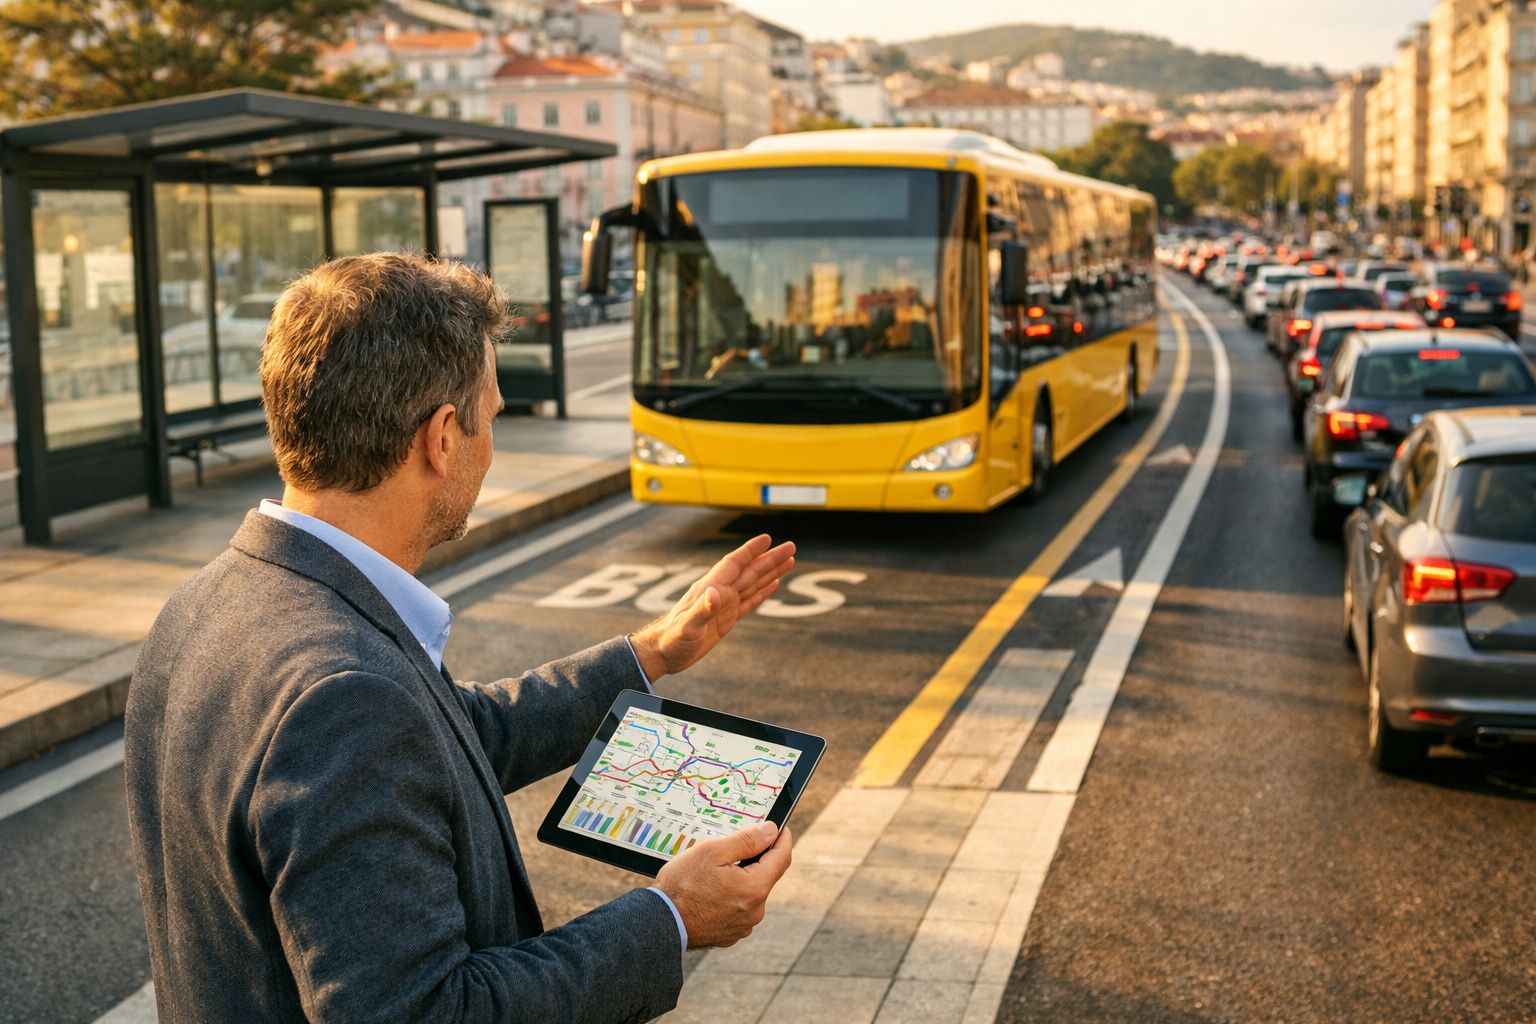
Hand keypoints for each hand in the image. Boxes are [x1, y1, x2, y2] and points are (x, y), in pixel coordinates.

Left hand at [630, 534, 794, 678]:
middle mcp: (719, 593)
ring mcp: (724, 605)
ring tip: (789, 561)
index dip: (751, 551)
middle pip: (750, 571)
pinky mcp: (726, 619)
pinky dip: (763, 592)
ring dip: (771, 572)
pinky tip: (773, 584)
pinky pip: (749, 601)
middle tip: (792, 547)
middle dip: (770, 559)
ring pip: (753, 584)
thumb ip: (702, 610)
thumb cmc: (671, 639)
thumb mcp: (687, 627)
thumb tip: (715, 593)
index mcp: (711, 588)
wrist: (663, 653)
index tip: (768, 539)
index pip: (734, 564)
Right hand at [655, 821, 793, 948]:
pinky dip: (730, 897)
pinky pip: (738, 909)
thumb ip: (747, 840)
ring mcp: (743, 925)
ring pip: (750, 893)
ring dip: (740, 880)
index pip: (782, 858)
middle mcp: (755, 911)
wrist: (659, 923)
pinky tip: (709, 892)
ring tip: (712, 874)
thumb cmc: (682, 885)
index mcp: (755, 888)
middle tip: (730, 849)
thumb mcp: (713, 851)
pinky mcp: (730, 934)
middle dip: (754, 860)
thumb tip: (771, 832)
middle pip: (765, 876)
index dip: (783, 840)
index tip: (781, 828)